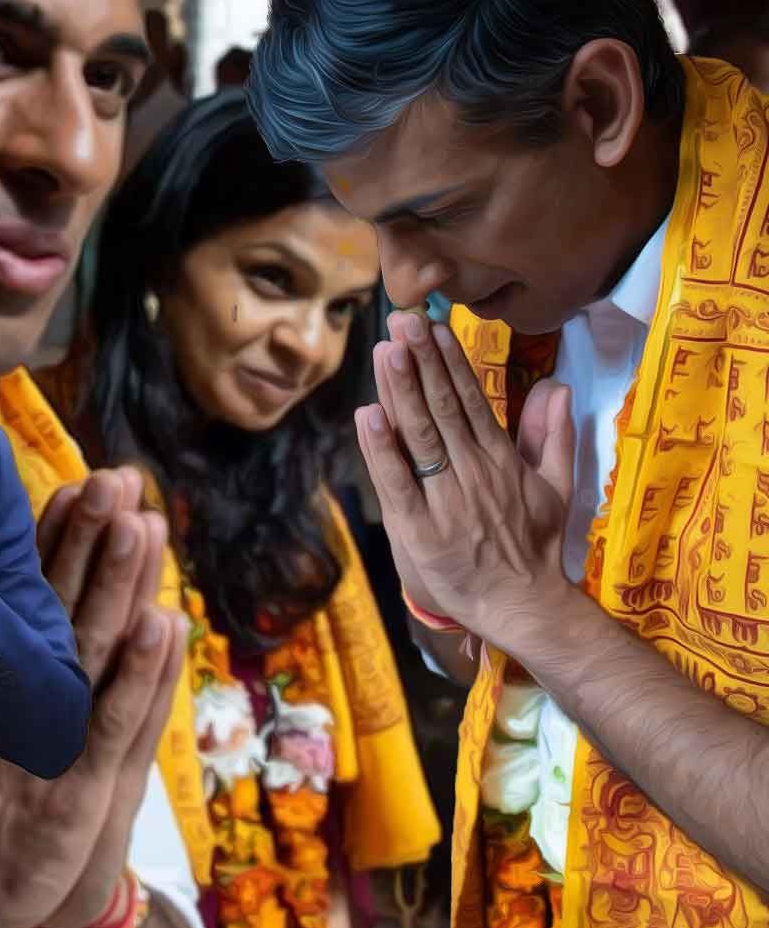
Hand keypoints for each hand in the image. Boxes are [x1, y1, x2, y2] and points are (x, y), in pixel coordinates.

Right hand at [0, 467, 187, 927]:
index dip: (59, 542)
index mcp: (8, 679)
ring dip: (117, 584)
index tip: (78, 485)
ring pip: (90, 650)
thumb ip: (9, 662)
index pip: (36, 598)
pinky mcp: (78, 791)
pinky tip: (159, 623)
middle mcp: (27, 699)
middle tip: (114, 480)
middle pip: (63, 607)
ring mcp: (51, 740)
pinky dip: (140, 675)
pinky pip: (114, 723)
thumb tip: (24, 589)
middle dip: (91, 540)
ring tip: (139, 523)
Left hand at [356, 311, 574, 639]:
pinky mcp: (420, 529)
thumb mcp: (558, 487)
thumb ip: (553, 436)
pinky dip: (382, 448)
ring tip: (386, 350)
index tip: (433, 325)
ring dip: (401, 390)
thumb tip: (558, 387)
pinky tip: (368, 414)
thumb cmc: (536, 547)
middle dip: (421, 360)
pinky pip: (397, 481)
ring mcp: (446, 499)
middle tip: (402, 320)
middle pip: (442, 407)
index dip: (449, 361)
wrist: (525, 606)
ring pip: (420, 435)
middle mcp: (473, 472)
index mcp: (501, 459)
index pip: (472, 399)